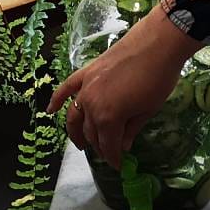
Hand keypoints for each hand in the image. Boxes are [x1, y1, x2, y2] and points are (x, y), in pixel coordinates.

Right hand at [47, 9, 198, 167]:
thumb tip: (122, 145)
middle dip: (99, 146)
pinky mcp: (86, 72)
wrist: (158, 43)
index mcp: (108, 117)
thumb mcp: (148, 110)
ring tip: (81, 144)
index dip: (113, 158)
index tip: (119, 166)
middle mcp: (91, 105)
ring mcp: (86, 87)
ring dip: (76, 132)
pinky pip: (66, 88)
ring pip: (75, 116)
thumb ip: (131, 129)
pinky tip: (50, 111)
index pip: (107, 145)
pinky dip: (56, 100)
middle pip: (91, 132)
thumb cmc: (158, 78)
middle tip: (108, 152)